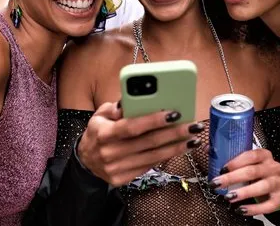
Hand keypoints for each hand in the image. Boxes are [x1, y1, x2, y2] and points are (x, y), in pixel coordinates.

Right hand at [77, 101, 203, 186]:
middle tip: (194, 126)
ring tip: (193, 139)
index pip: (132, 126)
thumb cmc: (98, 132)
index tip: (175, 113)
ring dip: (176, 147)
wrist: (85, 161)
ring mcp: (116, 169)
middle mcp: (110, 152)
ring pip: (153, 157)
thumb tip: (131, 100)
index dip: (154, 120)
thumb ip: (115, 107)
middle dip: (175, 133)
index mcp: (104, 133)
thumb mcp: (100, 115)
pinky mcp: (122, 179)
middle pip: (148, 143)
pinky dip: (166, 157)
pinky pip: (149, 166)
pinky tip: (179, 148)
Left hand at [209, 148, 279, 216]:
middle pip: (252, 171)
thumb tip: (208, 149)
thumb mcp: (245, 163)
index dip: (235, 162)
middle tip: (217, 184)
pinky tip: (241, 210)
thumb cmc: (255, 173)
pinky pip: (268, 205)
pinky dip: (254, 208)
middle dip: (232, 178)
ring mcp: (277, 182)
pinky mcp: (279, 198)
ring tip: (228, 197)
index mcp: (264, 155)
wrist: (273, 187)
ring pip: (261, 187)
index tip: (221, 169)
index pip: (250, 155)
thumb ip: (229, 157)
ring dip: (243, 193)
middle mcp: (273, 167)